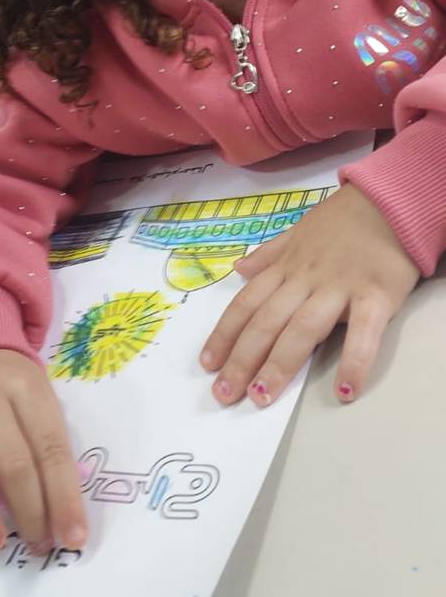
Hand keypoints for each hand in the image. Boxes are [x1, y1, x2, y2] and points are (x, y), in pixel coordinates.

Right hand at [0, 350, 87, 554]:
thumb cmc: (13, 389)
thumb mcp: (41, 402)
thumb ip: (48, 448)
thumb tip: (61, 516)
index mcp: (26, 387)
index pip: (50, 448)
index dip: (63, 496)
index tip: (72, 538)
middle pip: (11, 459)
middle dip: (28, 510)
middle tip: (37, 545)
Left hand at [200, 184, 419, 406]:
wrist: (389, 200)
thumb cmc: (343, 221)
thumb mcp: (298, 231)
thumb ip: (269, 255)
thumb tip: (238, 270)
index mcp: (286, 267)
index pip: (246, 305)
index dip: (224, 335)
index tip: (207, 365)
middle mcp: (305, 279)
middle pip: (267, 322)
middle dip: (242, 360)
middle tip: (224, 394)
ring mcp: (339, 287)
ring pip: (303, 329)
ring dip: (280, 365)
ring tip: (261, 397)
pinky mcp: (376, 295)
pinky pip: (364, 332)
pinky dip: (355, 362)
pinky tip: (345, 392)